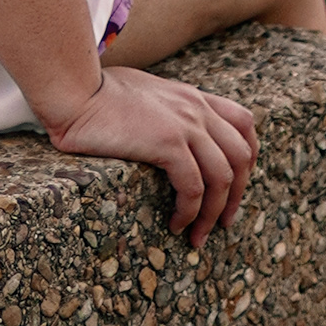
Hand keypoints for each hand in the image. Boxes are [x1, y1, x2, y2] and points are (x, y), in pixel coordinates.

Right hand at [44, 65, 257, 244]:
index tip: (236, 185)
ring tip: (198, 236)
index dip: (249, 157)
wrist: (76, 89)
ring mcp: (185, 124)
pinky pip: (194, 187)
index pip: (243, 122)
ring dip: (214, 214)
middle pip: (241, 155)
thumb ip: (165, 110)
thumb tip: (166, 134)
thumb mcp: (145, 94)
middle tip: (222, 223)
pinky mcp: (167, 143)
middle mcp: (196, 108)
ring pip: (223, 177)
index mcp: (192, 96)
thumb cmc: (97, 92)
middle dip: (237, 195)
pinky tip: (175, 223)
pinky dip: (190, 212)